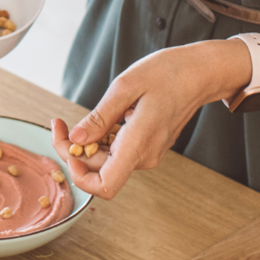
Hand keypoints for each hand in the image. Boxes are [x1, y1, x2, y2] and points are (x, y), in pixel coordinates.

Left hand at [50, 41, 250, 198]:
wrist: (200, 73)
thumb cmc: (168, 73)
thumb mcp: (126, 86)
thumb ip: (100, 117)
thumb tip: (76, 139)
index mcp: (139, 144)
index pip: (104, 186)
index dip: (79, 174)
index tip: (68, 146)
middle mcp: (145, 156)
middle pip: (99, 171)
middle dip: (74, 150)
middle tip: (60, 123)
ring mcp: (148, 153)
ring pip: (107, 161)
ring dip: (87, 145)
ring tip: (78, 119)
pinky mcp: (148, 146)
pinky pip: (119, 151)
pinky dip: (102, 140)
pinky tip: (102, 118)